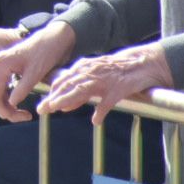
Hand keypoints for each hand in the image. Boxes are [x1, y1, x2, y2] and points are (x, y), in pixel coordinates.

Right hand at [0, 21, 76, 122]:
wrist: (54, 38)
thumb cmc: (45, 51)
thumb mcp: (35, 72)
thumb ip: (21, 89)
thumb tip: (12, 104)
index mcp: (0, 65)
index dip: (5, 111)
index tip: (21, 117)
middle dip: (7, 110)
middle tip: (24, 117)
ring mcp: (1, 67)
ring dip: (8, 106)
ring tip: (24, 113)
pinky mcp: (8, 70)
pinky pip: (4, 88)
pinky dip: (10, 98)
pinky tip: (21, 103)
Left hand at [38, 42, 173, 124]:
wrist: (141, 63)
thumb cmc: (116, 71)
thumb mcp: (95, 78)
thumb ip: (80, 92)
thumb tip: (63, 107)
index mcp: (85, 68)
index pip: (64, 81)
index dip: (52, 93)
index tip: (43, 105)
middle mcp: (92, 72)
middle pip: (69, 86)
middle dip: (54, 98)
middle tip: (42, 109)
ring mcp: (104, 80)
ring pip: (83, 90)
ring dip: (68, 100)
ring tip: (57, 109)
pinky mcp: (118, 88)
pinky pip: (108, 101)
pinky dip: (100, 111)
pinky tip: (95, 120)